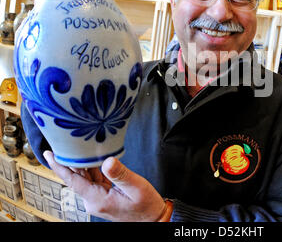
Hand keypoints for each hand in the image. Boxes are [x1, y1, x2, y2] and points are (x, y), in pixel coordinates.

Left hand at [43, 151, 165, 221]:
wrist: (153, 219)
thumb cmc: (146, 206)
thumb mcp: (136, 187)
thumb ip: (120, 174)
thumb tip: (107, 160)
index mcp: (97, 199)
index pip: (72, 180)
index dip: (59, 166)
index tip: (49, 154)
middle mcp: (94, 200)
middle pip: (77, 177)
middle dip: (72, 159)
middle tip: (68, 141)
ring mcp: (97, 199)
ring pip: (85, 177)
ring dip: (84, 162)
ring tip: (82, 145)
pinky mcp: (103, 196)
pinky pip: (94, 179)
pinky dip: (93, 168)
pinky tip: (95, 157)